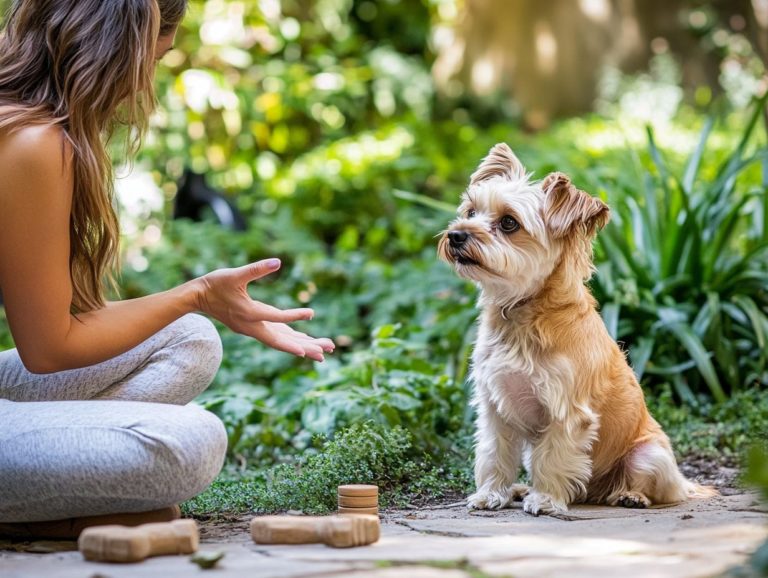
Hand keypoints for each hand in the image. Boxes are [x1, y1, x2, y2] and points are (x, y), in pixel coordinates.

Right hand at [193, 258, 334, 360]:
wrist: (196, 297)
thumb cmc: (215, 284)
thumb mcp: (235, 274)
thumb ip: (256, 269)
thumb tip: (277, 262)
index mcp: (249, 314)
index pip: (276, 317)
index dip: (294, 315)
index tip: (312, 313)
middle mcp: (252, 327)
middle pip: (282, 341)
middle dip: (306, 347)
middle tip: (328, 350)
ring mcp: (253, 329)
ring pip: (281, 341)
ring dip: (302, 345)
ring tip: (325, 351)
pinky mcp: (253, 327)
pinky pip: (276, 335)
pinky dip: (290, 338)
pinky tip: (304, 340)